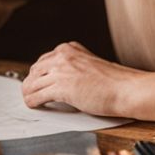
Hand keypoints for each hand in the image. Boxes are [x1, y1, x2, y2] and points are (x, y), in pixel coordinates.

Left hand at [21, 41, 143, 116]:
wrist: (125, 89)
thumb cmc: (114, 81)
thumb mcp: (90, 64)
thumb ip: (74, 66)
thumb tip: (60, 79)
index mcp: (69, 48)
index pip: (44, 60)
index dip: (40, 74)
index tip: (39, 82)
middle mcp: (63, 56)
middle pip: (35, 70)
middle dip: (32, 83)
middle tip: (33, 93)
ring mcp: (61, 70)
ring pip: (32, 83)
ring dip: (29, 93)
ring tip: (31, 101)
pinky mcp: (61, 87)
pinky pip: (37, 96)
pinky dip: (32, 102)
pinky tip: (34, 106)